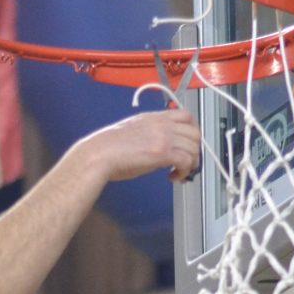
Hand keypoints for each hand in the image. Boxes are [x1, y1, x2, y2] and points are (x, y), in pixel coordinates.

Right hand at [80, 108, 200, 183]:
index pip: (185, 116)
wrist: (98, 154)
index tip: (187, 144)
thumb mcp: (131, 132)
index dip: (191, 131)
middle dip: (194, 149)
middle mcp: (161, 124)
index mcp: (153, 117)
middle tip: (187, 162)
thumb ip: (148, 134)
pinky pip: (187, 161)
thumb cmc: (107, 148)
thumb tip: (156, 146)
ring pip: (194, 147)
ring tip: (180, 172)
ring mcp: (163, 137)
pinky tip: (174, 177)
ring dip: (191, 162)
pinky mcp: (162, 153)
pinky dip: (185, 171)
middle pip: (195, 132)